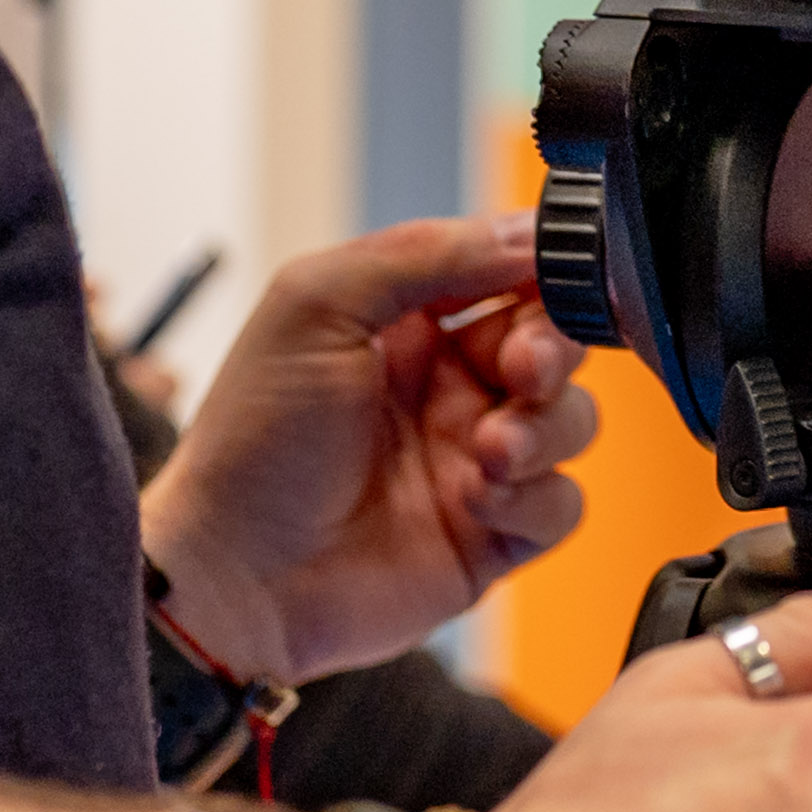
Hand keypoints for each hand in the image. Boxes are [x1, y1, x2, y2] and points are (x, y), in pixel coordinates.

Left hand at [144, 214, 597, 681]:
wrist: (238, 576)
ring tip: (489, 449)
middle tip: (520, 368)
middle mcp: (450, 387)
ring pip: (573, 421)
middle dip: (552, 349)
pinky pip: (562, 504)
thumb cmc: (253, 439)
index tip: (556, 279)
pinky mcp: (493, 536)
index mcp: (410, 323)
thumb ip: (423, 253)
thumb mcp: (316, 304)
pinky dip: (535, 497)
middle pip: (555, 343)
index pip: (508, 274)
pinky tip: (479, 501)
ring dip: (546, 426)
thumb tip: (527, 235)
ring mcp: (475, 461)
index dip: (542, 274)